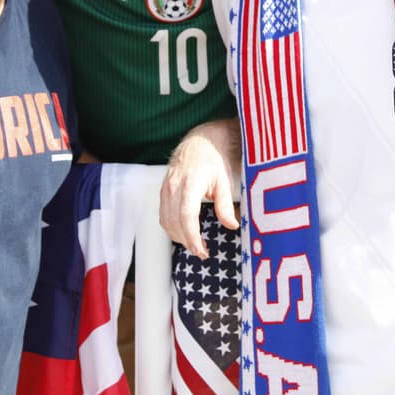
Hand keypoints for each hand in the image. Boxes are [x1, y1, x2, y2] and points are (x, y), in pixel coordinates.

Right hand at [160, 120, 240, 257]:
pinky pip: (163, 215)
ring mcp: (166, 188)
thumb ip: (225, 204)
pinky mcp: (163, 191)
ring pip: (166, 221)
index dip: (192, 236)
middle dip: (187, 241)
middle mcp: (174, 186)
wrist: (199, 141)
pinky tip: (184, 232)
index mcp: (190, 182)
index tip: (202, 250)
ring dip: (178, 237)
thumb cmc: (213, 159)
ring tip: (195, 245)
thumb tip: (232, 225)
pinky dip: (171, 228)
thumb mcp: (224, 180)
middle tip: (202, 252)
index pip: (186, 215)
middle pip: (174, 222)